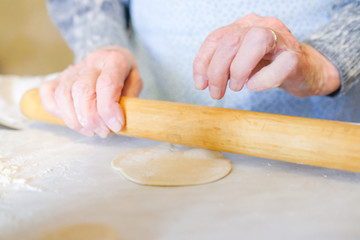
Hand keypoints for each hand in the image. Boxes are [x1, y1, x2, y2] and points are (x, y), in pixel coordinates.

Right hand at [39, 47, 141, 136]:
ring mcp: (73, 68)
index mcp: (114, 60)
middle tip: (104, 132)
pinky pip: (48, 93)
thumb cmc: (125, 75)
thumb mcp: (136, 83)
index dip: (109, 110)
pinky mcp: (59, 76)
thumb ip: (129, 100)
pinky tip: (73, 121)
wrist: (111, 56)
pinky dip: (57, 111)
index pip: (106, 85)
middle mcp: (92, 61)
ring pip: (63, 94)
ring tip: (91, 131)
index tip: (116, 126)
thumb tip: (116, 121)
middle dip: (92, 119)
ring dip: (75, 120)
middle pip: (82, 91)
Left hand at [193, 14, 339, 98]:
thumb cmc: (270, 66)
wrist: (308, 70)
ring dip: (239, 70)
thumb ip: (224, 65)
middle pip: (231, 40)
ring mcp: (282, 39)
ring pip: (256, 41)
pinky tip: (255, 86)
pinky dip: (264, 79)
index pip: (216, 37)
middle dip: (217, 71)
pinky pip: (281, 64)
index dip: (203, 62)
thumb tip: (204, 81)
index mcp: (245, 26)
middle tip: (217, 93)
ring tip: (237, 87)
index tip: (200, 84)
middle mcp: (263, 25)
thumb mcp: (241, 62)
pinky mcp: (297, 57)